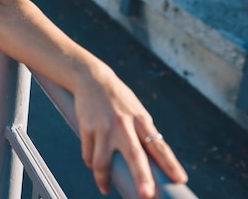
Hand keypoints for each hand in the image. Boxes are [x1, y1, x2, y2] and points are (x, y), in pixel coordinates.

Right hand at [73, 65, 187, 197]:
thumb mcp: (136, 112)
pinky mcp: (86, 127)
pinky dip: (91, 163)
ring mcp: (103, 126)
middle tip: (147, 195)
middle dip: (141, 177)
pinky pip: (89, 154)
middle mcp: (123, 124)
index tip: (179, 180)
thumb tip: (153, 164)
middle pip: (134, 155)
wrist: (91, 78)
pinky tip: (94, 166)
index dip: (169, 163)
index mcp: (140, 120)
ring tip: (105, 189)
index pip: (158, 145)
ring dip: (103, 179)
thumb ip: (143, 134)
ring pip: (103, 161)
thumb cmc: (118, 99)